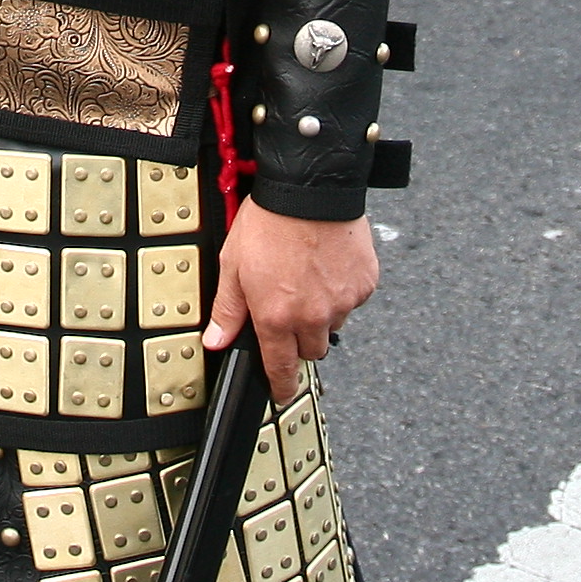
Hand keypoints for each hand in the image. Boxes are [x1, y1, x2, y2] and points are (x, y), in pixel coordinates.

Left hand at [204, 202, 380, 400]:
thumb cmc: (270, 222)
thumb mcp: (233, 264)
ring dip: (322, 313)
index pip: (281, 368)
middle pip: (310, 350)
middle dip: (300, 338)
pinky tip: (327, 267)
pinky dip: (341, 291)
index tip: (282, 391)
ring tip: (308, 279)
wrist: (310, 189)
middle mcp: (313, 316)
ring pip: (333, 324)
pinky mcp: (364, 284)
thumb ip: (228, 309)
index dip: (281, 385)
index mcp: (277, 317)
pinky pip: (353, 300)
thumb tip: (216, 340)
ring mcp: (342, 302)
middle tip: (291, 309)